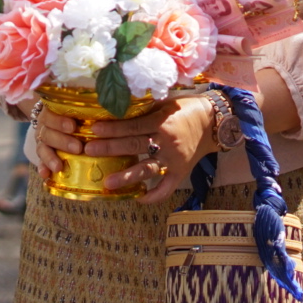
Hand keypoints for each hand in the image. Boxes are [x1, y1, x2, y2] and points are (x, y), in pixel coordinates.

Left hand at [35, 96, 216, 204]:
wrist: (213, 122)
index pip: (132, 126)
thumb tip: (116, 106)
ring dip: (126, 177)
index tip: (93, 129)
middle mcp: (167, 142)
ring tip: (107, 184)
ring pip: (147, 170)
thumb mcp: (163, 103)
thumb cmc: (184, 108)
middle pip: (134, 147)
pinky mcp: (181, 172)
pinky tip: (137, 199)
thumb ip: (143, 108)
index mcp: (161, 122)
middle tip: (88, 151)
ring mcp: (174, 160)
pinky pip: (166, 189)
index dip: (112, 128)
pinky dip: (153, 196)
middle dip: (110, 149)